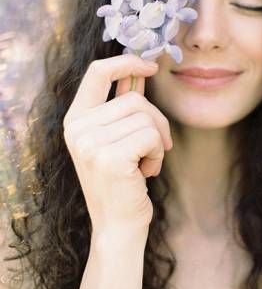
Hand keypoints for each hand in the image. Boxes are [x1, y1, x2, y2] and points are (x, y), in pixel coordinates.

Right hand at [63, 54, 172, 234]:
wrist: (118, 226)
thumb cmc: (123, 180)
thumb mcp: (117, 137)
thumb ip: (123, 103)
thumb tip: (140, 68)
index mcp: (75, 119)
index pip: (98, 72)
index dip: (127, 62)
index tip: (152, 66)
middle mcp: (77, 129)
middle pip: (134, 98)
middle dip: (156, 121)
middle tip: (155, 147)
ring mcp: (90, 143)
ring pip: (146, 117)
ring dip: (158, 141)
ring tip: (144, 163)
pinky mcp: (109, 158)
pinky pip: (152, 135)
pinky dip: (158, 153)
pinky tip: (146, 172)